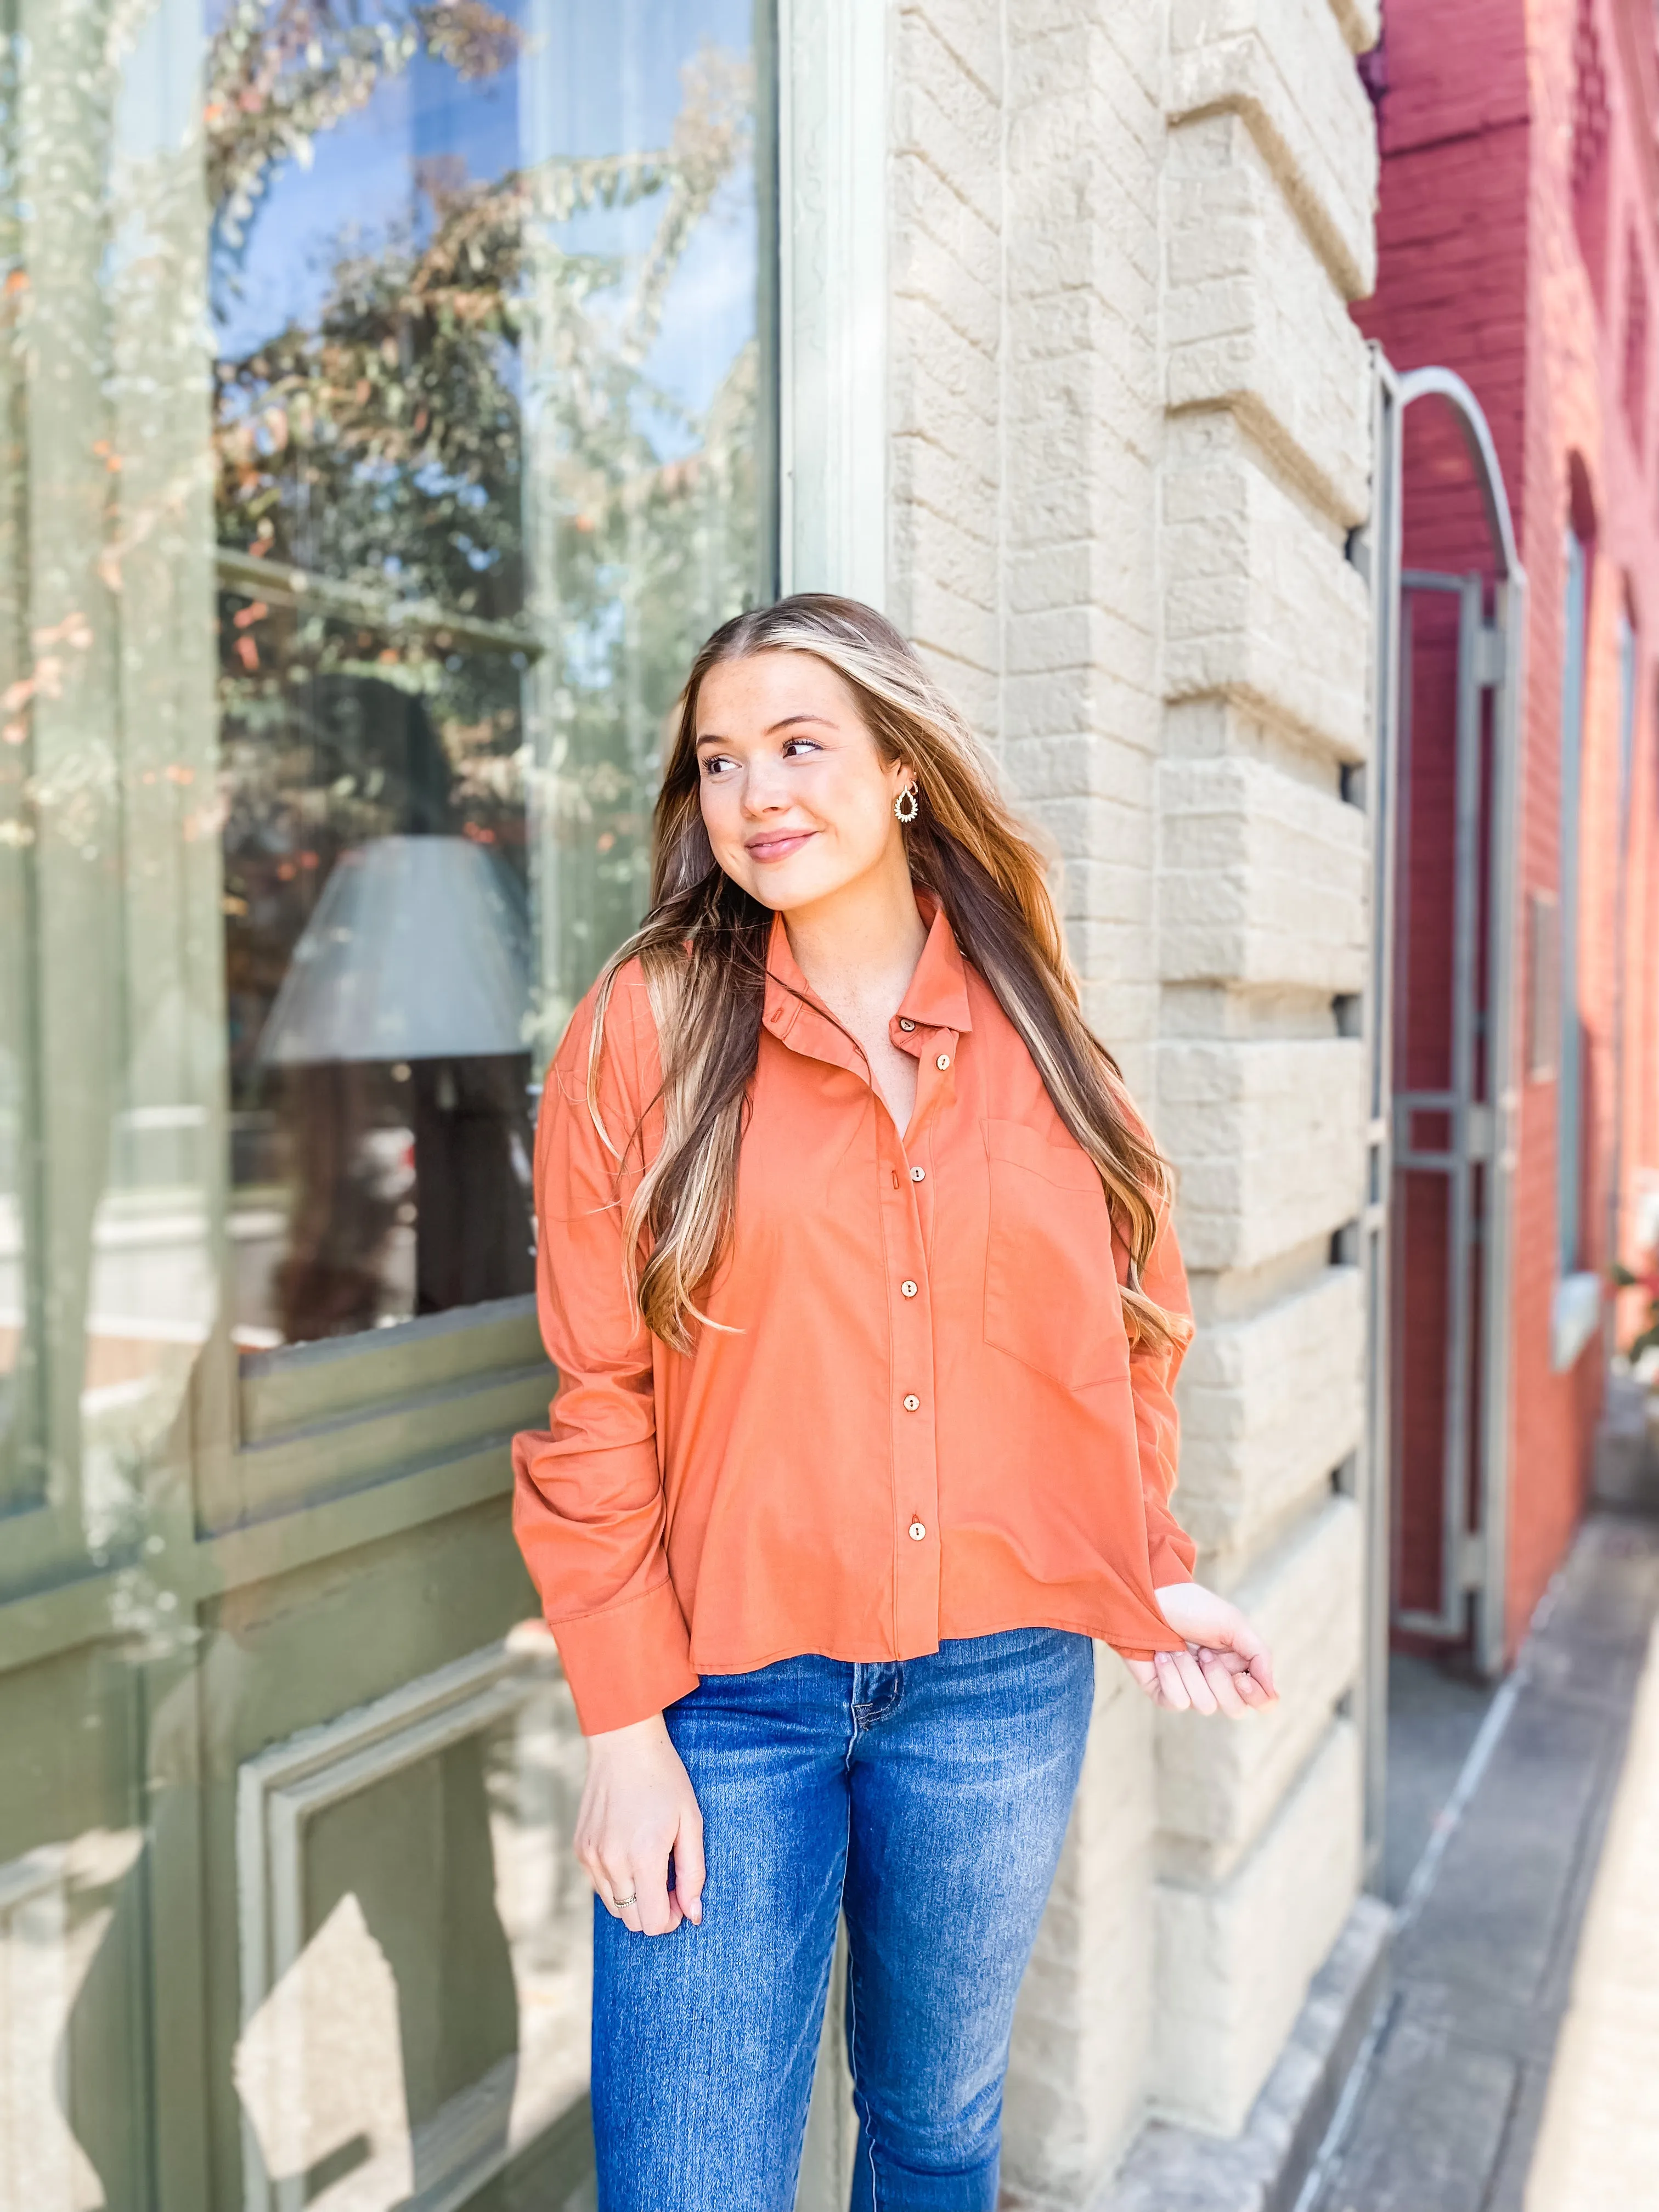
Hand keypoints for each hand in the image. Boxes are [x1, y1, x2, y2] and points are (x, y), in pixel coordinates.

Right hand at [574, 1713, 705, 1936]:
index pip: (653, 1923)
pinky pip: (599, 1886)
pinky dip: (616, 1881)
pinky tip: (629, 1851)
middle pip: (633, 1922)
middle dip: (654, 1911)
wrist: (623, 1743)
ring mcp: (591, 1857)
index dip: (672, 1917)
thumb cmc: (665, 1780)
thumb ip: (693, 1874)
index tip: (680, 1896)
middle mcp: (611, 1862)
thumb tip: (693, 1915)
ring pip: (614, 1908)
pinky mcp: (580, 1849)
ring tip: (649, 1863)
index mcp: (643, 1857)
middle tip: (668, 1881)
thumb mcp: (691, 1822)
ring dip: (635, 1898)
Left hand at [1121, 1581, 1278, 1715]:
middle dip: (1219, 1679)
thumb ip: (1259, 1656)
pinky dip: (1170, 1675)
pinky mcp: (1165, 1694)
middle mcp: (1218, 1683)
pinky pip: (1177, 1702)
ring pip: (1205, 1705)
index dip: (1255, 1696)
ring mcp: (1191, 1691)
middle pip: (1235, 1709)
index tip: (1241, 1676)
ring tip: (1179, 1648)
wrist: (1151, 1598)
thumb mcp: (1234, 1624)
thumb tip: (1273, 1693)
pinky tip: (1163, 1655)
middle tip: (1204, 1652)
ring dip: (1190, 1671)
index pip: (1262, 1702)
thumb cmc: (1193, 1607)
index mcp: (1239, 1667)